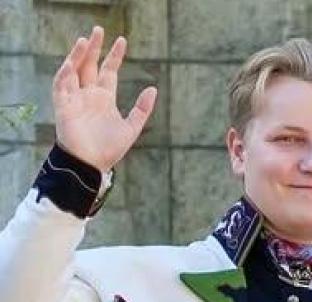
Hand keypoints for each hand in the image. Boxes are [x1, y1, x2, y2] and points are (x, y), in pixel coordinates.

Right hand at [51, 26, 156, 173]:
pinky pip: (61, 86)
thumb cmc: (109, 149)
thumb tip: (153, 88)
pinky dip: (65, 73)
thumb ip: (141, 109)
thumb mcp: (131, 127)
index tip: (122, 40)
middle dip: (93, 48)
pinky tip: (72, 63)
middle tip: (98, 30)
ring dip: (77, 55)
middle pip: (89, 65)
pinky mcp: (63, 106)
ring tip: (84, 40)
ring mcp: (75, 99)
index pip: (108, 70)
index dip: (114, 56)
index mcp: (104, 98)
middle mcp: (88, 95)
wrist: (92, 164)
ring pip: (74, 70)